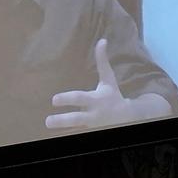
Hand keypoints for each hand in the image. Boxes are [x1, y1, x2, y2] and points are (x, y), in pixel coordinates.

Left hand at [46, 39, 168, 128]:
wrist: (129, 117)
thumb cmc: (114, 96)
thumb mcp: (109, 80)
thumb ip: (103, 62)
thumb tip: (102, 41)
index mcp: (97, 99)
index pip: (79, 99)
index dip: (66, 99)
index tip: (53, 100)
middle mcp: (94, 114)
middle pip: (76, 118)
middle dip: (62, 120)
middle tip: (47, 121)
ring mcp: (92, 126)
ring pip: (76, 128)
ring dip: (62, 128)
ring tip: (48, 125)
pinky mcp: (92, 132)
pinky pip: (78, 134)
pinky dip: (69, 135)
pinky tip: (56, 136)